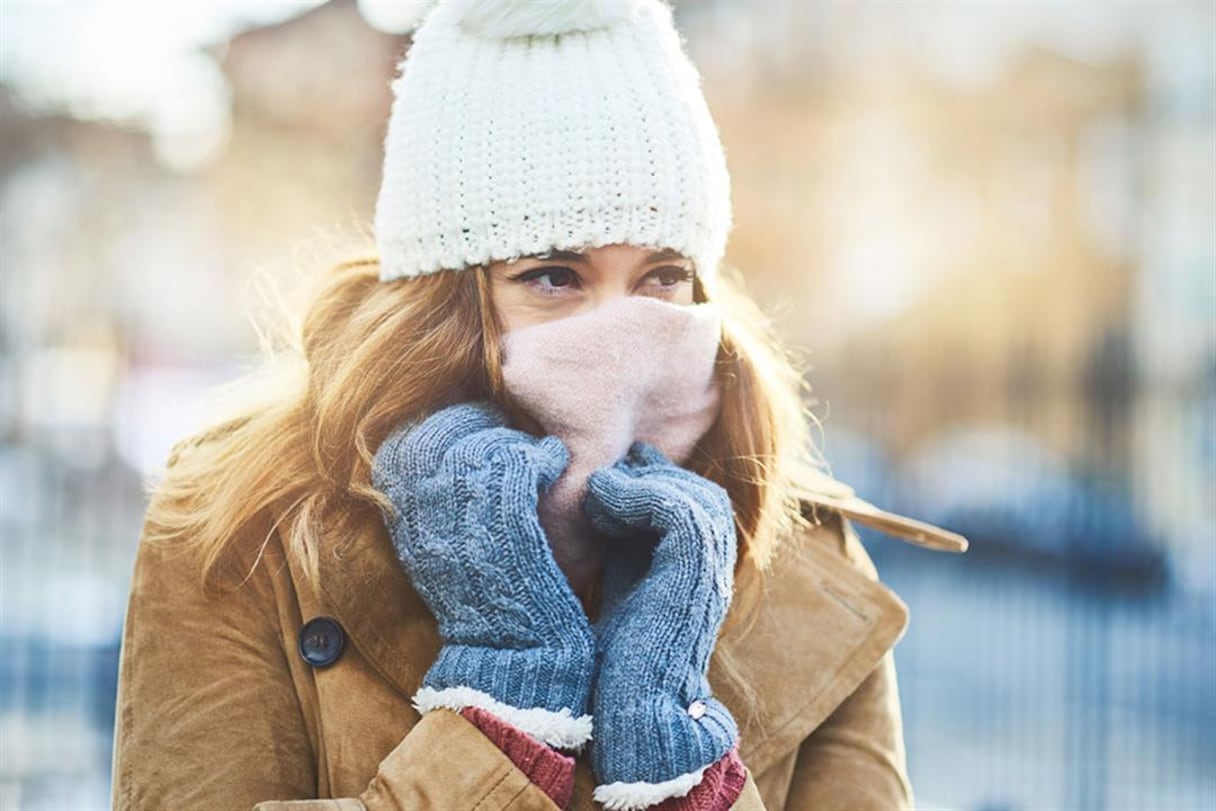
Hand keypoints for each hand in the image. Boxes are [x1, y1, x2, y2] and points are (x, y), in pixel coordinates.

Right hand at [372, 402, 594, 748]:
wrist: (512, 662)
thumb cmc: (489, 605)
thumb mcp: (442, 553)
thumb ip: (436, 504)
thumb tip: (450, 453)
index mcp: (404, 522)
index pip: (408, 443)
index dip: (443, 424)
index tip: (475, 425)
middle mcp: (423, 518)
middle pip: (440, 435)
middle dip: (477, 421)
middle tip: (508, 427)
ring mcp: (462, 523)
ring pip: (482, 446)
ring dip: (513, 440)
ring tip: (535, 453)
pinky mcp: (506, 529)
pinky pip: (517, 465)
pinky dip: (540, 455)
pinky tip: (553, 462)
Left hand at [582, 441, 739, 805]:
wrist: (631, 711)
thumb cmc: (615, 665)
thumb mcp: (621, 590)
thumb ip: (623, 551)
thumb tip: (601, 505)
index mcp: (698, 575)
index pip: (693, 508)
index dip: (654, 484)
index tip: (609, 475)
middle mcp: (714, 571)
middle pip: (701, 496)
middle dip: (654, 476)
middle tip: (609, 468)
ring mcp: (711, 571)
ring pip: (693, 496)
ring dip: (642, 483)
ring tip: (598, 488)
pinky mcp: (696, 572)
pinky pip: (676, 509)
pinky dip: (636, 495)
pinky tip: (600, 499)